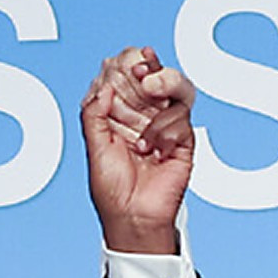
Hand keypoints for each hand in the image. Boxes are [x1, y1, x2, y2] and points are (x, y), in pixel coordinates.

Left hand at [82, 47, 195, 256]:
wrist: (133, 217)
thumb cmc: (111, 189)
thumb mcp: (94, 146)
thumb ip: (94, 114)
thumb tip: (104, 87)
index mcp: (120, 113)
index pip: (126, 78)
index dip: (125, 65)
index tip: (120, 61)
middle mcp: (145, 115)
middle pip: (154, 76)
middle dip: (148, 67)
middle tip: (141, 68)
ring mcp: (166, 125)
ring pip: (176, 88)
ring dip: (165, 82)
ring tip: (151, 90)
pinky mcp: (183, 140)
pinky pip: (181, 119)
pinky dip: (165, 131)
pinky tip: (153, 150)